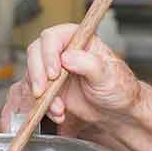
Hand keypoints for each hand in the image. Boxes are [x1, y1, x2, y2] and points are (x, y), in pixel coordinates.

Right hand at [0, 23, 140, 134]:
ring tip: (58, 108)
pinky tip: (59, 114)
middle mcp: (64, 52)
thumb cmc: (119, 88)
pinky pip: (35, 95)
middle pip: (36, 53)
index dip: (49, 53)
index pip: (54, 37)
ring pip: (32, 75)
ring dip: (41, 95)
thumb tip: (67, 56)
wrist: (117, 112)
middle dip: (36, 74)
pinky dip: (43, 107)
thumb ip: (89, 64)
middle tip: (42, 91)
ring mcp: (55, 70)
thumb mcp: (108, 75)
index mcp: (80, 40)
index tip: (54, 72)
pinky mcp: (50, 89)